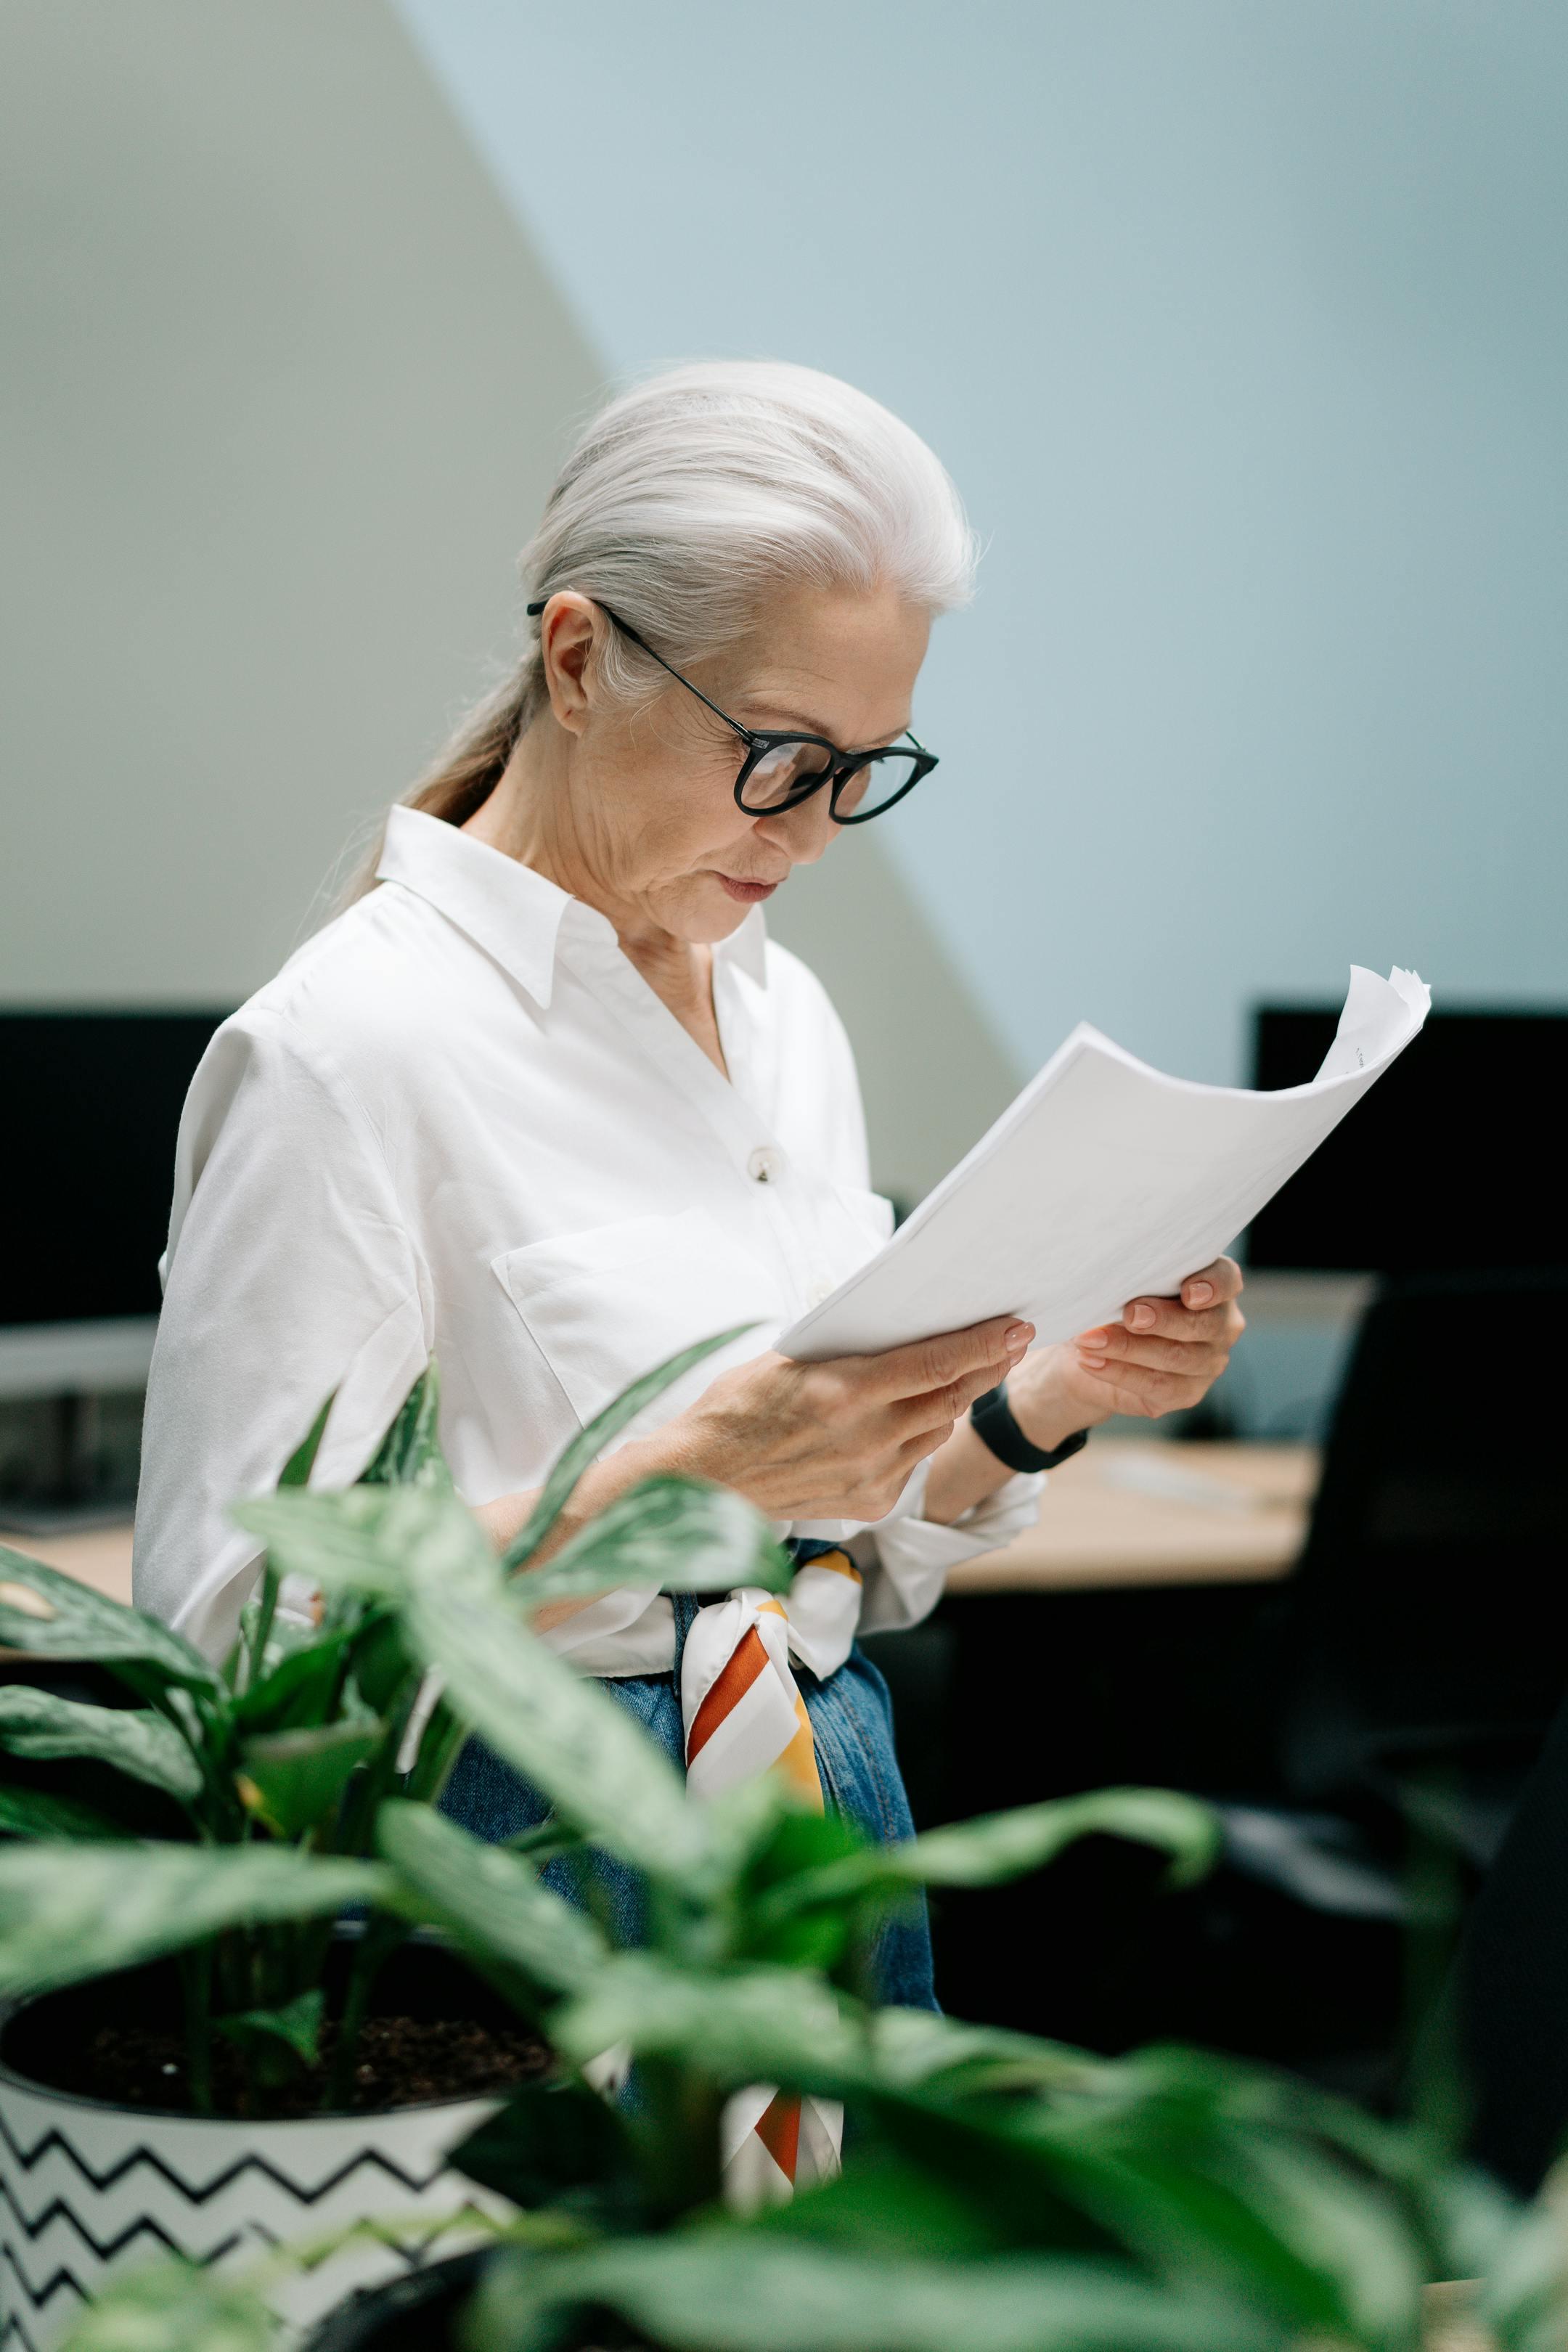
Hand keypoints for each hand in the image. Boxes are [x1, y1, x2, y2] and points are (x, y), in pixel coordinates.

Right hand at [660, 1314, 1035, 1523]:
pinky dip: (917, 1436)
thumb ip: (848, 1351)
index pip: (936, 1363)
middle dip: (986, 1367)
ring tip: (959, 1375)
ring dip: (952, 1400)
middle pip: (951, 1396)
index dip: (983, 1344)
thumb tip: (902, 1328)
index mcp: (844, 1391)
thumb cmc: (737, 1409)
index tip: (1014, 1327)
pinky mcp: (871, 1503)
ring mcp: (872, 1476)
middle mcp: (866, 1438)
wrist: (703, 1482)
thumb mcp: (788, 1360)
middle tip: (1009, 1342)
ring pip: (938, 1429)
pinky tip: (904, 1421)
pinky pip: (914, 1461)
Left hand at [1008, 1256, 1245, 1443]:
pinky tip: (1092, 1361)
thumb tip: (1110, 1277)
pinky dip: (1120, 1372)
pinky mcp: (1188, 1392)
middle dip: (1163, 1319)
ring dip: (1128, 1348)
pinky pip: (1158, 1385)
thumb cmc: (1115, 1300)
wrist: (1091, 1348)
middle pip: (1203, 1324)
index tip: (1188, 1292)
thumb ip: (1131, 1276)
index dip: (1212, 1286)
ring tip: (1090, 1340)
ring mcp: (1209, 1361)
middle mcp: (1221, 1324)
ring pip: (1177, 1357)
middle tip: (1129, 1315)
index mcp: (1214, 1286)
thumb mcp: (1123, 1281)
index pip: (1226, 1280)